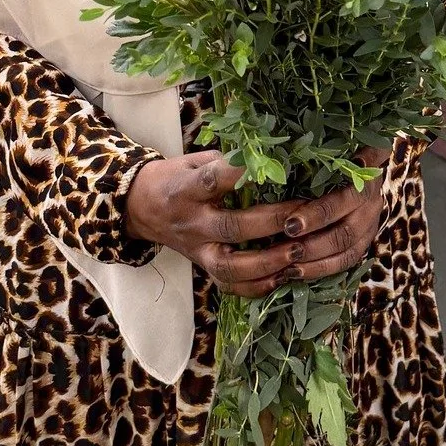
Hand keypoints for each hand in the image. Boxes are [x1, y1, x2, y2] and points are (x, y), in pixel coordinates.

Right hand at [125, 146, 389, 297]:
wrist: (140, 207)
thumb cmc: (177, 177)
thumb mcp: (195, 160)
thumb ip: (227, 162)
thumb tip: (273, 158)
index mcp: (187, 188)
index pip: (213, 180)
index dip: (243, 175)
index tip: (276, 167)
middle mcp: (191, 222)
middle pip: (231, 227)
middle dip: (272, 223)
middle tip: (305, 215)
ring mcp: (196, 249)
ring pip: (230, 266)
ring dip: (268, 262)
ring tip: (298, 253)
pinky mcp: (201, 268)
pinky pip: (228, 285)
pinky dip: (255, 286)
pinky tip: (282, 277)